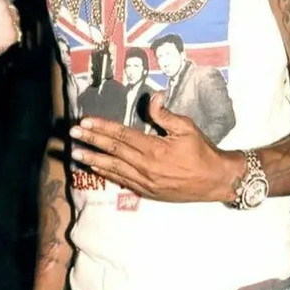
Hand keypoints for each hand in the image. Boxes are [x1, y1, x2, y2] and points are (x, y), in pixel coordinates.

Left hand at [68, 94, 242, 201]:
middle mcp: (146, 167)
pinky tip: (95, 168)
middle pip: (113, 151)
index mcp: (154, 149)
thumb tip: (153, 97)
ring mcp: (145, 182)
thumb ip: (165, 114)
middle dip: (91, 141)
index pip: (121, 135)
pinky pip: (122, 181)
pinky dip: (107, 174)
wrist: (217, 181)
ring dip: (93, 159)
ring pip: (113, 169)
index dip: (102, 127)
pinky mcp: (148, 192)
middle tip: (72, 134)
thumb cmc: (203, 152)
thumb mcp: (187, 128)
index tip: (85, 121)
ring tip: (75, 153)